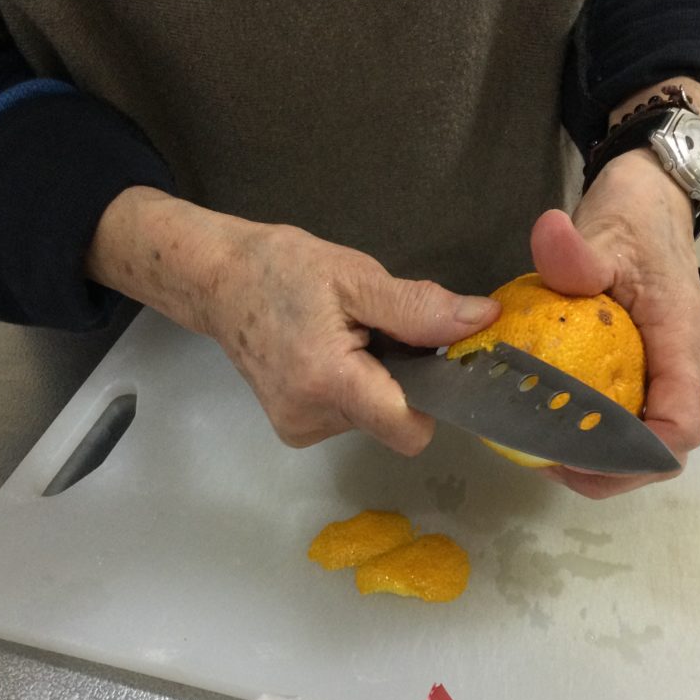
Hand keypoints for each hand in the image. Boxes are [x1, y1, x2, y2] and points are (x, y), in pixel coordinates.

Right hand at [87, 187, 498, 454]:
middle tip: (376, 331)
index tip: (432, 361)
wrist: (216, 281)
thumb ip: (419, 308)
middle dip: (401, 381)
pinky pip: (349, 417)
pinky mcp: (294, 429)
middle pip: (393, 421)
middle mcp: (312, 419)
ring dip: (375, 382)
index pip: (409, 429)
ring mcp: (299, 429)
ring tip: (345, 337)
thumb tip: (483, 321)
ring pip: (373, 419)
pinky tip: (328, 354)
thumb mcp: (355, 277)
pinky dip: (352, 388)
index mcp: (329, 381)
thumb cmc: (283, 269)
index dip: (434, 400)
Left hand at [530, 149, 699, 498]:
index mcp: (681, 343)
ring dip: (599, 458)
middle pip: (662, 450)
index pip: (679, 425)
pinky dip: (594, 432)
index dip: (635, 456)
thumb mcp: (602, 230)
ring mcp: (667, 369)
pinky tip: (548, 422)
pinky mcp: (648, 367)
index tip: (576, 456)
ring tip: (541, 448)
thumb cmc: (635, 217)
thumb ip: (575, 249)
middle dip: (608, 470)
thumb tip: (548, 238)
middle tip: (545, 461)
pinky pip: (628, 415)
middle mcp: (682, 366)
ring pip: (646, 440)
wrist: (652, 197)